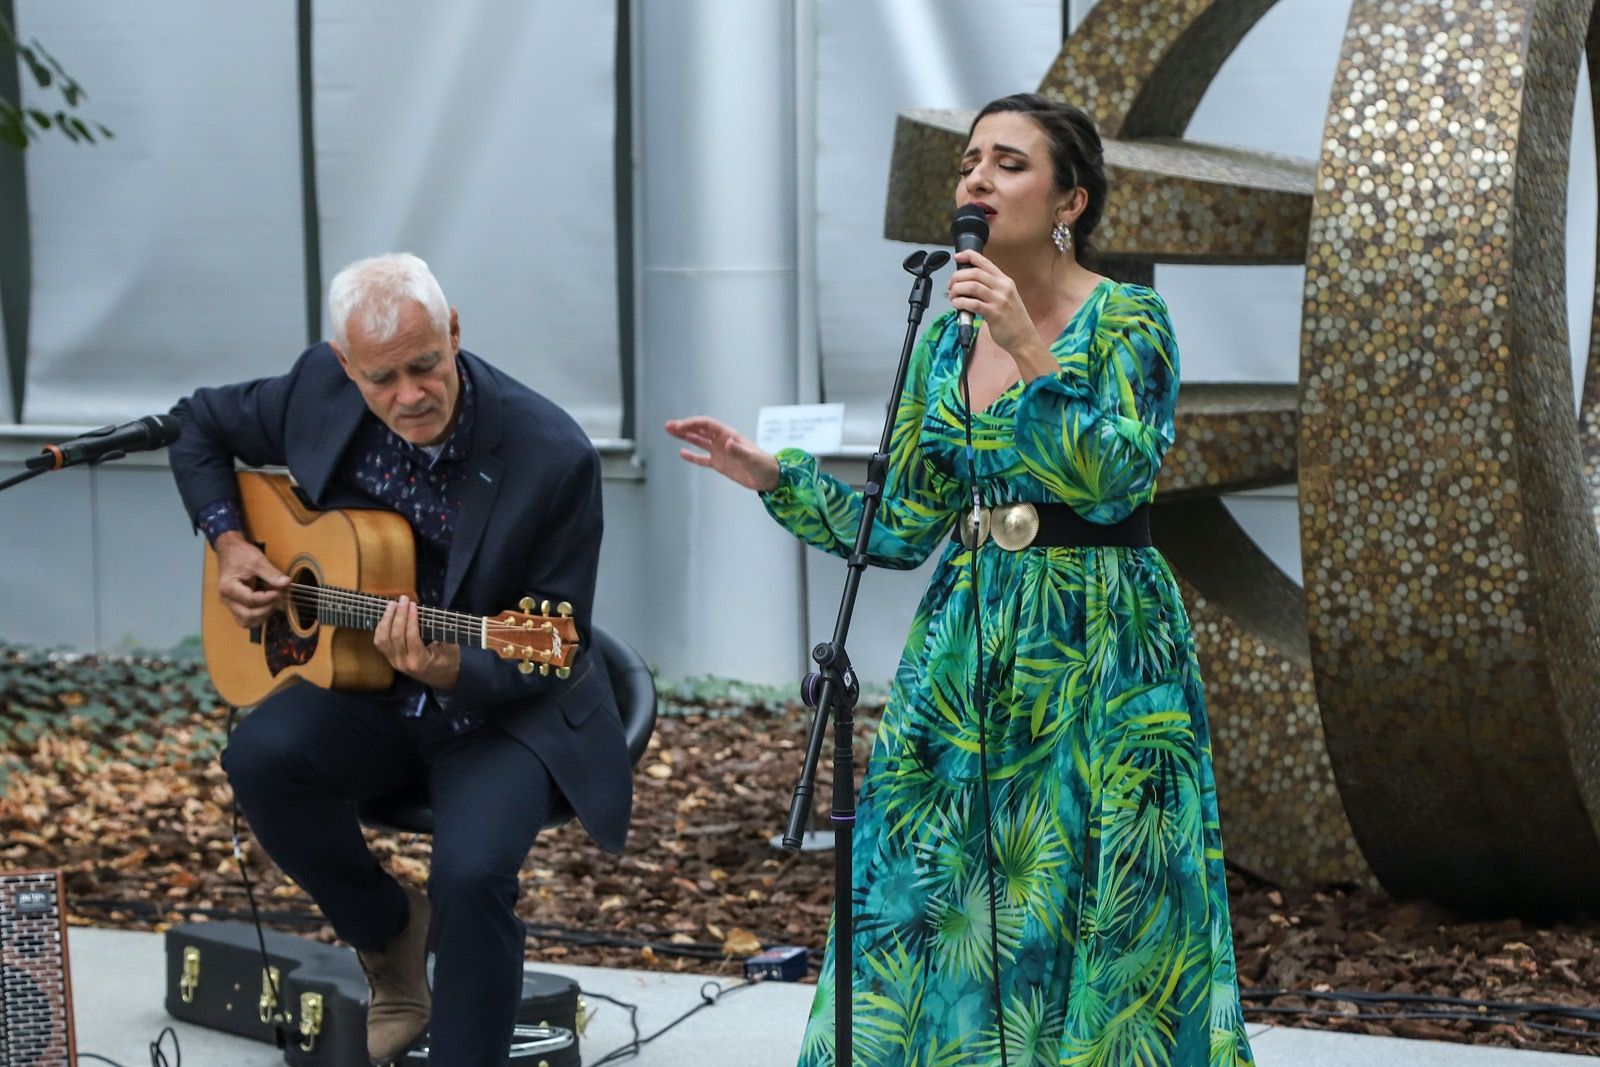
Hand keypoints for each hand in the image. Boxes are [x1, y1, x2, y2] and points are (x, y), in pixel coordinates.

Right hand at [213, 531, 289, 627]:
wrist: (229, 549)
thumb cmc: (240, 554)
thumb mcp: (257, 560)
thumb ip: (272, 573)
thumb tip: (287, 583)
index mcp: (228, 588)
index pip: (251, 600)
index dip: (269, 598)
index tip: (281, 591)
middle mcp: (226, 599)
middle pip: (247, 616)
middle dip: (266, 610)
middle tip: (279, 598)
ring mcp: (230, 603)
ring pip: (246, 621)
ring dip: (262, 616)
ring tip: (274, 603)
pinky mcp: (235, 604)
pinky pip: (246, 617)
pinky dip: (258, 614)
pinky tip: (268, 604)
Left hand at [374, 595, 459, 689]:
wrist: (443, 678)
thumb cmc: (449, 661)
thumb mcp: (452, 648)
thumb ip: (442, 633)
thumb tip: (431, 614)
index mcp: (420, 661)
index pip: (411, 637)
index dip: (411, 619)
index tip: (413, 605)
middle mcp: (404, 663)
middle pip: (395, 635)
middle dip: (398, 614)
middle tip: (403, 599)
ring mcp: (395, 662)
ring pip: (383, 639)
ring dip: (386, 619)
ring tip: (393, 605)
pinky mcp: (391, 659)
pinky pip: (380, 642)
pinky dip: (381, 627)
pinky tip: (387, 616)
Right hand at [665, 415, 780, 491]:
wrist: (769, 478)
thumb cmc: (764, 465)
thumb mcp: (752, 458)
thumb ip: (740, 451)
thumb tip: (728, 443)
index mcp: (729, 435)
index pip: (707, 425)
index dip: (693, 424)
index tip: (680, 426)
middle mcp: (722, 441)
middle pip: (700, 431)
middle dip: (684, 427)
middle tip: (669, 426)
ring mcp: (720, 453)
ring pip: (698, 442)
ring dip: (685, 437)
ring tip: (671, 432)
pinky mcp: (720, 465)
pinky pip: (703, 459)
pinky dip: (692, 456)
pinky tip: (682, 453)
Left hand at [948, 250, 1051, 371]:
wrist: (1024, 337)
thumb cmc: (1012, 319)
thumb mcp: (1006, 296)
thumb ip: (991, 287)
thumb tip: (968, 282)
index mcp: (1005, 281)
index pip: (985, 262)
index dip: (969, 256)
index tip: (958, 257)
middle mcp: (1003, 287)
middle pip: (975, 273)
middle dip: (958, 277)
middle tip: (951, 285)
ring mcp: (1000, 300)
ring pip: (973, 286)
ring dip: (958, 289)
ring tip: (953, 296)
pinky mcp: (994, 313)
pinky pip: (973, 303)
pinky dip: (961, 302)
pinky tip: (957, 305)